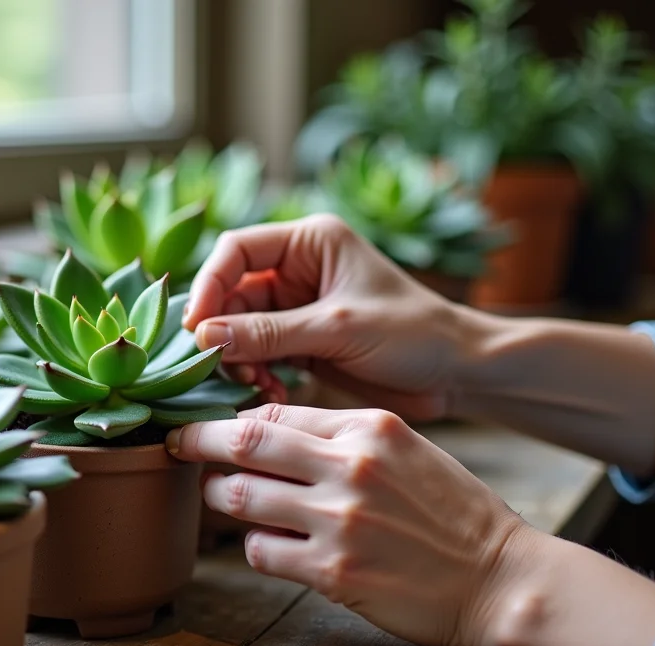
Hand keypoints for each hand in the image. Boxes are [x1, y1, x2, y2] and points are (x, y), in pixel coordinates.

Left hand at [166, 403, 537, 645]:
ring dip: (219, 497)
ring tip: (223, 498)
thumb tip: (264, 429)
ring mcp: (339, 520)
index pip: (275, 412)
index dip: (233, 418)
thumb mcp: (406, 449)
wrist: (502, 579)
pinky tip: (276, 546)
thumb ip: (341, 436)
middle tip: (176, 443)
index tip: (212, 425)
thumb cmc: (453, 513)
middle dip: (196, 440)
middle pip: (241, 442)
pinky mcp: (332, 572)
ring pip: (237, 496)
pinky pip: (259, 551)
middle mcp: (350, 466)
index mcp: (369, 428)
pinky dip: (256, 547)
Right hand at [184, 214, 485, 420]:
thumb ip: (269, 333)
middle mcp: (297, 270)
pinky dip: (257, 376)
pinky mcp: (301, 344)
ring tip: (258, 386)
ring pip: (238, 329)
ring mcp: (297, 308)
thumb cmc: (413, 334)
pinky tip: (273, 395)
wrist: (457, 373)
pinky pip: (258, 356)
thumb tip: (203, 337)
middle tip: (224, 369)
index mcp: (310, 242)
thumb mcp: (338, 329)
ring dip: (239, 360)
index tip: (197, 326)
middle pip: (231, 294)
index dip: (210, 285)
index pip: (236, 250)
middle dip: (224, 333)